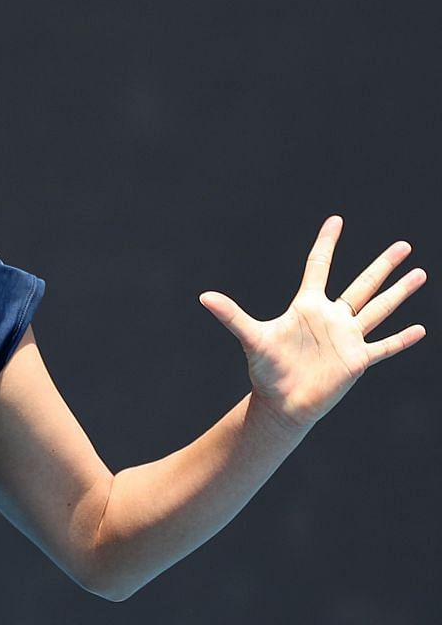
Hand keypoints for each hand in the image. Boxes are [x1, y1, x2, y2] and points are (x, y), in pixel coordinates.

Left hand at [199, 216, 425, 430]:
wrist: (281, 404)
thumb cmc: (266, 371)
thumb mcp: (252, 338)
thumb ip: (232, 316)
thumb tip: (203, 296)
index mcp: (308, 307)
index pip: (318, 267)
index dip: (326, 244)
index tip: (335, 220)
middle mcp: (331, 319)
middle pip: (362, 285)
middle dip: (382, 265)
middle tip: (403, 245)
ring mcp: (347, 338)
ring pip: (379, 309)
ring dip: (399, 293)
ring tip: (420, 273)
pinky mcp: (357, 360)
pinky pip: (384, 347)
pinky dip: (401, 339)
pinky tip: (420, 329)